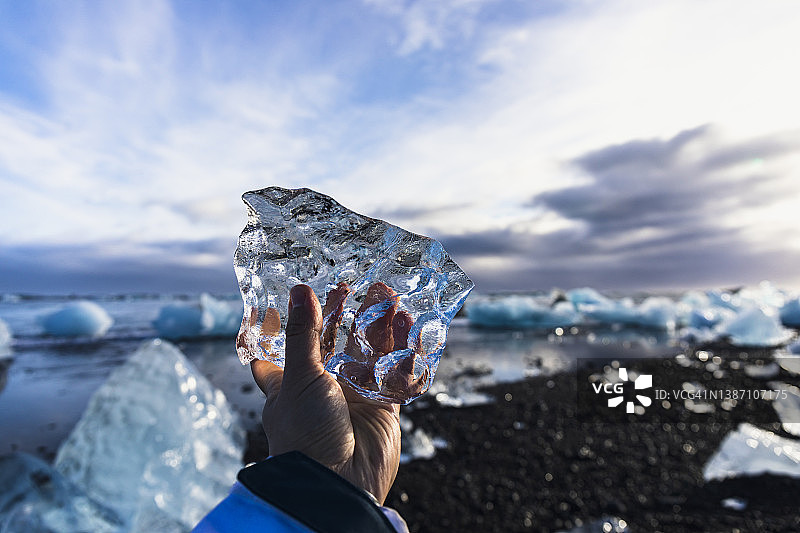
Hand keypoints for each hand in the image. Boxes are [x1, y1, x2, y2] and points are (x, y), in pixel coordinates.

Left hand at [250, 284, 401, 503]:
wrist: (338, 484)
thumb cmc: (305, 434)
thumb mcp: (297, 378)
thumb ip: (302, 334)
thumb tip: (298, 291)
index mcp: (288, 383)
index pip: (284, 347)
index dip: (290, 320)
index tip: (301, 292)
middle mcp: (320, 387)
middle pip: (334, 342)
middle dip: (346, 314)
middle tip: (357, 285)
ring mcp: (353, 396)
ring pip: (368, 351)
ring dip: (378, 324)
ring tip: (388, 293)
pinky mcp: (382, 407)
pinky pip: (395, 371)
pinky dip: (403, 348)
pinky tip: (407, 323)